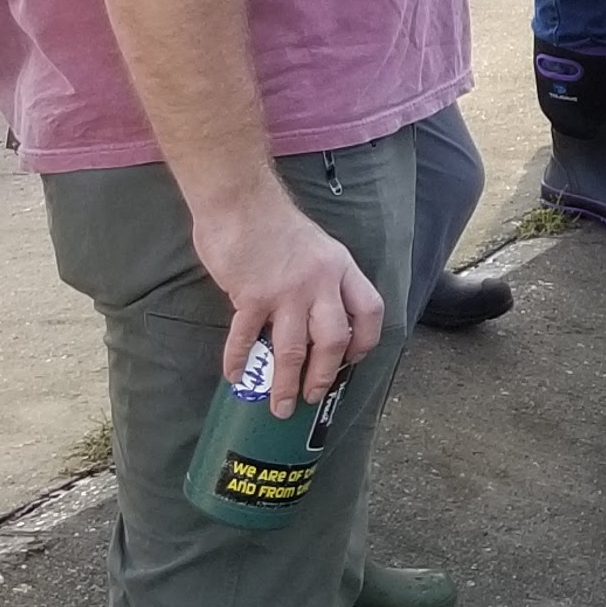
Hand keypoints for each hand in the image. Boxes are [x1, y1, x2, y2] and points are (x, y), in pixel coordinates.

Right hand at [194, 184, 385, 415]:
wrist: (241, 201)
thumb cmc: (275, 223)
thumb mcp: (318, 247)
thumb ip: (323, 279)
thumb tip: (320, 317)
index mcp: (340, 268)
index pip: (369, 310)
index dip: (365, 340)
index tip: (351, 359)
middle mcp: (320, 282)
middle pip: (334, 340)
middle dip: (324, 375)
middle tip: (313, 396)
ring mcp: (286, 291)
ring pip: (294, 349)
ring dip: (286, 383)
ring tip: (280, 405)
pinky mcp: (251, 296)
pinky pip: (247, 338)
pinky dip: (240, 361)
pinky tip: (235, 376)